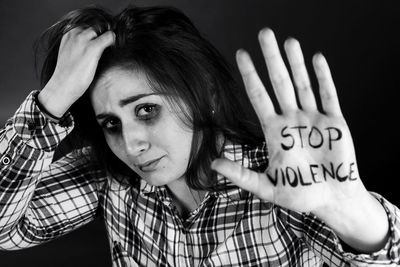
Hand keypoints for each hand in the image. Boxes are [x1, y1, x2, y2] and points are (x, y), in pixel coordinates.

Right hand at [38, 27, 114, 116]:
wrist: (62, 85)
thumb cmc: (67, 73)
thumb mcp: (69, 53)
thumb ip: (77, 44)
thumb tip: (92, 43)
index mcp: (68, 33)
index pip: (86, 25)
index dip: (95, 34)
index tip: (98, 42)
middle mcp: (75, 33)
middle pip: (95, 27)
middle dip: (100, 35)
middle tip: (104, 47)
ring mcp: (84, 39)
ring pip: (102, 30)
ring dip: (106, 39)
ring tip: (107, 50)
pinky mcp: (93, 48)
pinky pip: (109, 37)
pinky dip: (113, 41)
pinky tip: (112, 49)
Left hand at [212, 28, 367, 214]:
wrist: (332, 200)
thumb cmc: (301, 194)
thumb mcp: (267, 187)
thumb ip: (241, 175)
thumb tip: (213, 165)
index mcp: (275, 131)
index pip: (259, 96)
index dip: (250, 76)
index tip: (241, 55)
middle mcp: (292, 119)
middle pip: (279, 82)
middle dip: (271, 59)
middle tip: (264, 34)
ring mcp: (313, 118)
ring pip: (302, 84)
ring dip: (296, 63)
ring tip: (288, 42)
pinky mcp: (334, 122)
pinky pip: (329, 95)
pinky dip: (323, 78)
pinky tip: (316, 59)